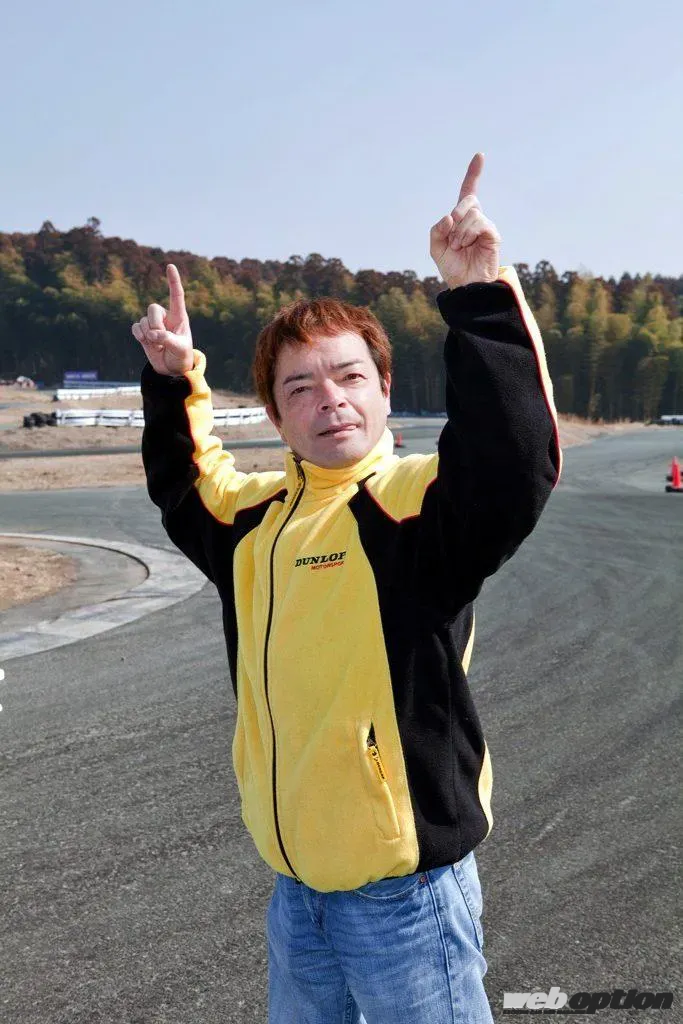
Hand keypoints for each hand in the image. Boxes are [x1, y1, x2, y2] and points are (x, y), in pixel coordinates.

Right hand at [132, 264, 193, 375]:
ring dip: (148, 336)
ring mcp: (153, 324)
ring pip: (144, 321)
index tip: (170, 266)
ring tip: (158, 346)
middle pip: (153, 308)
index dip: (173, 280)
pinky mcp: (143, 332)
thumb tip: (152, 334)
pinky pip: (136, 327)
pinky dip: (139, 336)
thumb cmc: (181, 356)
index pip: (176, 295)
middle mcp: (165, 317)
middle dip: (155, 324)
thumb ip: (168, 339)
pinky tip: (147, 343)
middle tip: (161, 339)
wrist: (171, 369)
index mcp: (179, 317)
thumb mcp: (180, 348)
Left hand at [429, 153, 500, 288]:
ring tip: (459, 246)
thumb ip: (437, 230)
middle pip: (469, 199)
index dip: (473, 174)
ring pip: (472, 212)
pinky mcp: (493, 235)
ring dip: (460, 231)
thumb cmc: (452, 268)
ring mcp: (485, 227)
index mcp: (461, 219)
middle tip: (453, 236)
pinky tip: (466, 245)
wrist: (464, 286)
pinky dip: (468, 233)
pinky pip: (480, 222)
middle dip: (457, 214)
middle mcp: (475, 219)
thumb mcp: (436, 248)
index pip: (468, 192)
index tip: (480, 155)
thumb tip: (450, 216)